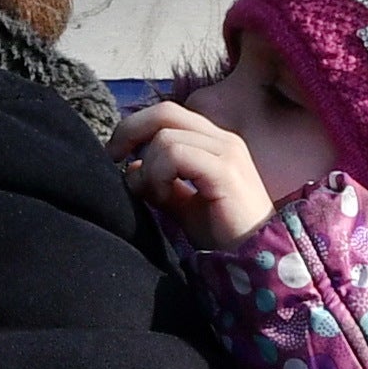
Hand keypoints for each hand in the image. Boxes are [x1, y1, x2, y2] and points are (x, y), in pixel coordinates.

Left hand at [113, 101, 273, 244]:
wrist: (254, 256)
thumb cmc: (222, 232)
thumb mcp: (181, 203)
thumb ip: (159, 181)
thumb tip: (130, 167)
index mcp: (213, 141)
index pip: (166, 114)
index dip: (133, 127)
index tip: (112, 154)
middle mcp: (222, 139)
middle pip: (165, 112)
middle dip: (130, 132)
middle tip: (113, 159)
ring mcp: (227, 151)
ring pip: (166, 136)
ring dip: (148, 167)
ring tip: (156, 194)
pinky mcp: (226, 170)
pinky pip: (176, 153)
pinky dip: (159, 174)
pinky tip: (163, 195)